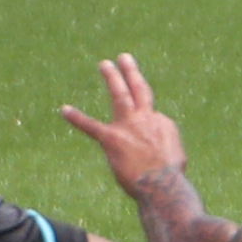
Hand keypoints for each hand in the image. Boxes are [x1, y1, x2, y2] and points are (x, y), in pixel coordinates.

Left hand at [56, 53, 188, 202]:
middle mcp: (146, 118)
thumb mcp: (177, 157)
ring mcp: (128, 126)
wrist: (163, 184)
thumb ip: (166, 148)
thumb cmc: (172, 178)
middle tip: (123, 57)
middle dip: (130, 72)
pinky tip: (65, 110)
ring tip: (105, 64)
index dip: (148, 128)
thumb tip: (157, 151)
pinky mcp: (111, 138)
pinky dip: (76, 118)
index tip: (148, 143)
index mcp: (162, 123)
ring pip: (120, 95)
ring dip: (112, 78)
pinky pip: (91, 126)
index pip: (151, 117)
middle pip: (139, 90)